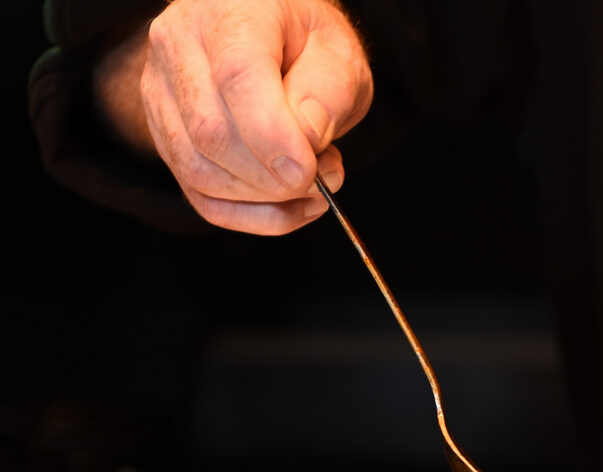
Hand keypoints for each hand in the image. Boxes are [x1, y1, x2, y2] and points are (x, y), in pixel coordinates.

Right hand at [115, 0, 372, 233]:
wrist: (272, 40)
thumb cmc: (306, 44)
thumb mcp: (337, 53)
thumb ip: (327, 91)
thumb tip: (305, 140)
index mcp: (228, 11)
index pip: (237, 78)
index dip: (273, 137)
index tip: (308, 172)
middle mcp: (179, 45)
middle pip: (213, 135)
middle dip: (277, 177)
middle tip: (326, 173)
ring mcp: (162, 92)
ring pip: (201, 172)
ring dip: (267, 200)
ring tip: (312, 182)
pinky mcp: (166, 137)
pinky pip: (202, 197)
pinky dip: (252, 217)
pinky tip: (289, 207)